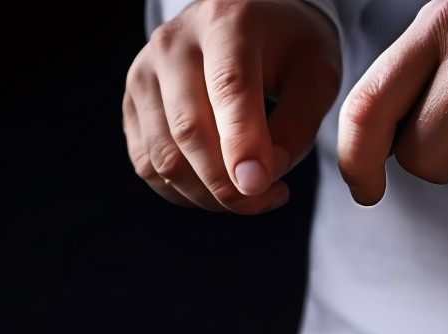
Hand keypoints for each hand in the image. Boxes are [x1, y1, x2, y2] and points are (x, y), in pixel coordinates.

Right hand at [123, 0, 340, 212]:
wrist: (244, 24)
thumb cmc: (286, 50)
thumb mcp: (316, 76)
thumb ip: (297, 127)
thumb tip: (255, 181)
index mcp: (226, 19)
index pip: (228, 89)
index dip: (242, 146)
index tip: (260, 187)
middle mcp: (174, 43)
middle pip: (190, 132)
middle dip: (228, 186)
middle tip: (266, 199)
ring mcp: (145, 74)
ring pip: (165, 159)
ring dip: (208, 195)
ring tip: (246, 192)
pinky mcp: (132, 105)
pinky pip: (149, 168)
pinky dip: (184, 192)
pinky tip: (215, 185)